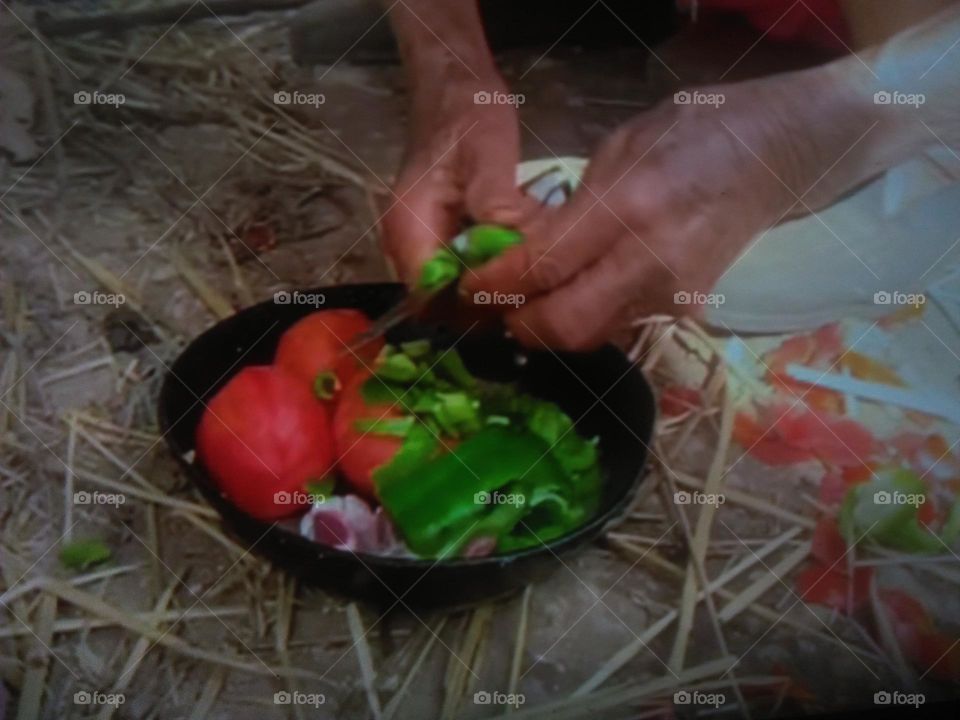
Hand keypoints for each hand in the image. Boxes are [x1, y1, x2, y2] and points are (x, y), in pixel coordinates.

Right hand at [381, 67, 536, 283]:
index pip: (430, 297)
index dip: (470, 306)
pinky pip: (461, 272)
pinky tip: (520, 254)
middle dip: (486, 301)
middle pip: (441, 303)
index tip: (514, 294)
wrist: (452, 88)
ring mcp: (421, 243)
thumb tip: (505, 245)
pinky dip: (490, 270)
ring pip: (453, 291)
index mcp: (410, 227)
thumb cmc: (467, 112)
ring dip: (492, 287)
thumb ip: (494, 200)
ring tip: (531, 268)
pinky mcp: (437, 239)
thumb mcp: (487, 149)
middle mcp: (407, 244)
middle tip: (533, 282)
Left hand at [463, 84, 809, 349]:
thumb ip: (569, 209)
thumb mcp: (618, 149)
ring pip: (591, 336)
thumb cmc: (694, 133)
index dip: (495, 286)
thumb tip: (523, 252)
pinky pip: (619, 326)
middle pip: (565, 326)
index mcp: (629, 207)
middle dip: (518, 324)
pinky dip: (585, 319)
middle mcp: (653, 262)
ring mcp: (674, 294)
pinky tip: (570, 298)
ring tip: (523, 303)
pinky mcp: (687, 311)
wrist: (778, 155)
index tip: (466, 285)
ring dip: (548, 327)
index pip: (543, 268)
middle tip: (492, 307)